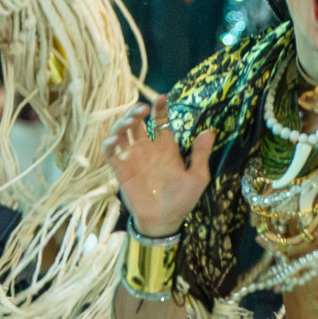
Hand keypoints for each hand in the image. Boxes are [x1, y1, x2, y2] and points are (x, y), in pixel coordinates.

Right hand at [108, 95, 212, 236]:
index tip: (162, 97)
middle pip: (138, 123)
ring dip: (123, 123)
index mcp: (166, 148)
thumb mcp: (198, 177)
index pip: (161, 122)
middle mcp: (147, 150)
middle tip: (142, 109)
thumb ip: (200, 154)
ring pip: (122, 133)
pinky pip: (110, 153)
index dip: (160, 109)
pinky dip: (110, 144)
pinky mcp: (120, 170)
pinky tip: (116, 140)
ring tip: (131, 120)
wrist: (165, 220)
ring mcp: (132, 159)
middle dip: (137, 112)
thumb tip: (209, 130)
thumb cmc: (183, 200)